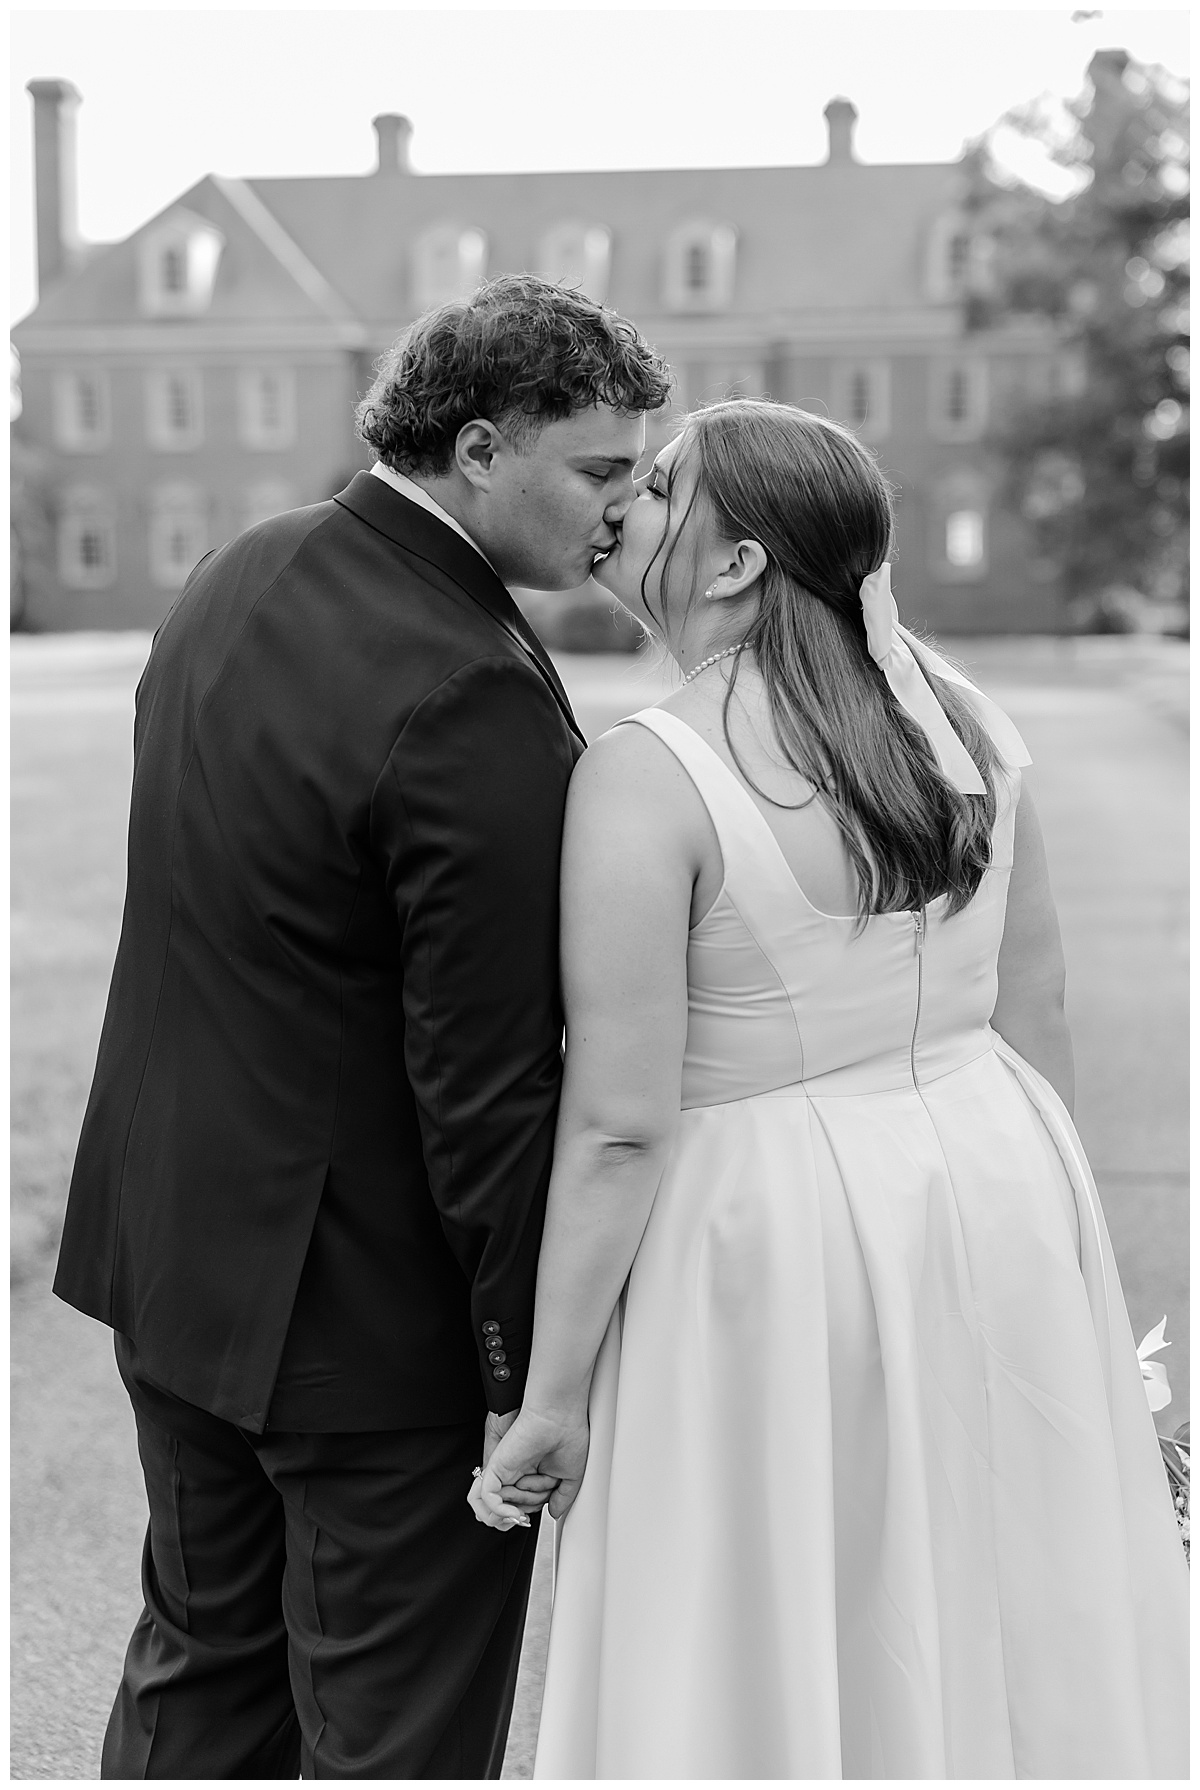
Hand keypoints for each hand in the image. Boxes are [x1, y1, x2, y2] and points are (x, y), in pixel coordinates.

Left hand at [469, 1408, 589, 1528]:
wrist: (560, 1415)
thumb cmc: (569, 1435)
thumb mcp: (572, 1476)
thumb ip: (562, 1497)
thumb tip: (554, 1513)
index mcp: (535, 1470)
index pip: (527, 1502)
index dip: (533, 1509)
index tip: (545, 1502)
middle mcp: (518, 1469)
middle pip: (514, 1505)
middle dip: (527, 1508)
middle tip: (542, 1492)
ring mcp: (507, 1468)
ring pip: (501, 1504)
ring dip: (516, 1509)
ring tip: (530, 1486)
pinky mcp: (497, 1466)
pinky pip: (488, 1497)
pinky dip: (499, 1510)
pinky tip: (513, 1511)